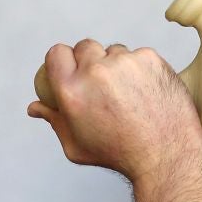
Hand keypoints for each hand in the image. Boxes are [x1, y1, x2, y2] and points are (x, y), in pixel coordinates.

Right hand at [27, 40, 201, 179]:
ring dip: (116, 66)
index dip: (63, 60)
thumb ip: (54, 121)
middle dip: (90, 61)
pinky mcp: (149, 58)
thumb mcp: (77, 146)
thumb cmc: (119, 155)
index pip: (56, 53)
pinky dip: (140, 70)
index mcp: (71, 91)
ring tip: (128, 95)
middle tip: (101, 84)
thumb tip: (35, 107)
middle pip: (85, 46)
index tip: (70, 69)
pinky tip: (145, 93)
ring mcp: (124, 62)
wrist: (166, 155)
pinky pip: (138, 56)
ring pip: (114, 51)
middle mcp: (95, 72)